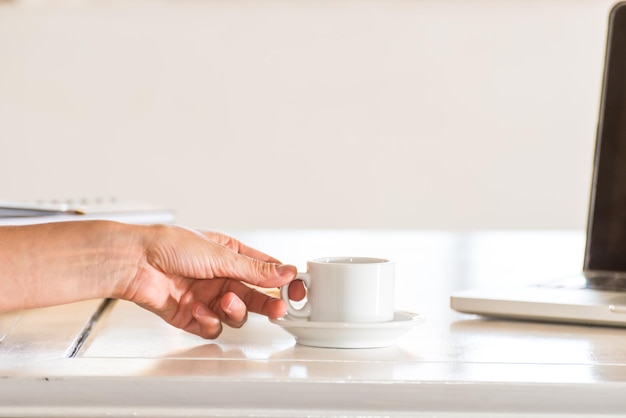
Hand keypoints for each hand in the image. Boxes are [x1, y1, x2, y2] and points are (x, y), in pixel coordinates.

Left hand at [121, 226, 296, 338]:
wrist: (134, 262)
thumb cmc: (170, 246)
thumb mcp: (220, 254)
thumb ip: (254, 269)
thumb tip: (285, 272)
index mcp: (230, 254)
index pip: (265, 270)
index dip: (283, 281)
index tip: (297, 290)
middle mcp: (221, 276)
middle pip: (255, 296)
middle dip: (268, 303)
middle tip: (280, 309)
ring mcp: (208, 297)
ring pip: (237, 314)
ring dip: (235, 310)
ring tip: (225, 302)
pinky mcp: (192, 315)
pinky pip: (212, 327)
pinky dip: (208, 321)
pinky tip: (198, 309)